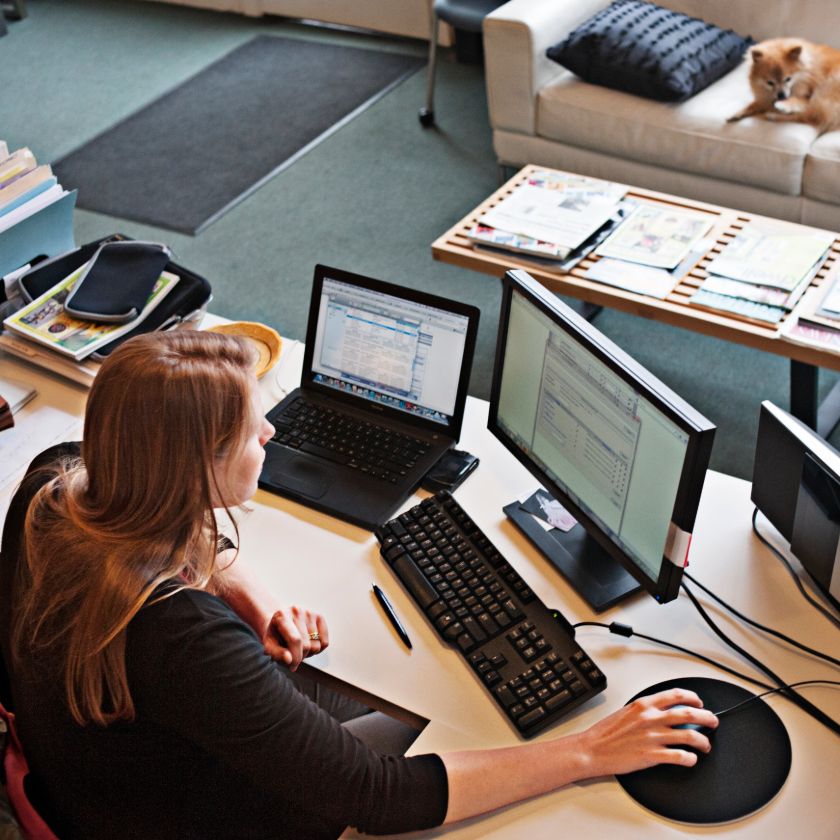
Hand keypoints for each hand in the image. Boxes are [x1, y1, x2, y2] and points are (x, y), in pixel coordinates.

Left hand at [263, 605, 329, 669]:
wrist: (279, 622)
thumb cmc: (274, 636)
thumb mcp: (269, 646)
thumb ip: (277, 654)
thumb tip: (289, 659)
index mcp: (282, 615)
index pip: (295, 640)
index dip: (296, 657)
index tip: (292, 666)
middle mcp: (297, 611)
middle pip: (307, 645)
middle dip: (300, 657)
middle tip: (292, 655)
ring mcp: (309, 613)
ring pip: (317, 645)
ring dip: (309, 653)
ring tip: (299, 648)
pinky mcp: (319, 617)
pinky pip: (325, 643)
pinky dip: (318, 649)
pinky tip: (308, 644)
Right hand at [575, 688, 718, 776]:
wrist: (592, 749)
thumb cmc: (605, 733)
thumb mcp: (625, 712)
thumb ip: (645, 710)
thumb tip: (660, 711)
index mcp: (644, 705)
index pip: (676, 695)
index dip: (692, 697)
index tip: (699, 702)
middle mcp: (651, 718)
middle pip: (689, 713)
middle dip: (707, 717)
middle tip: (713, 722)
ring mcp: (653, 737)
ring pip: (690, 735)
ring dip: (703, 741)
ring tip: (706, 745)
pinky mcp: (652, 755)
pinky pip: (680, 756)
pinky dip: (690, 758)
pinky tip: (691, 759)